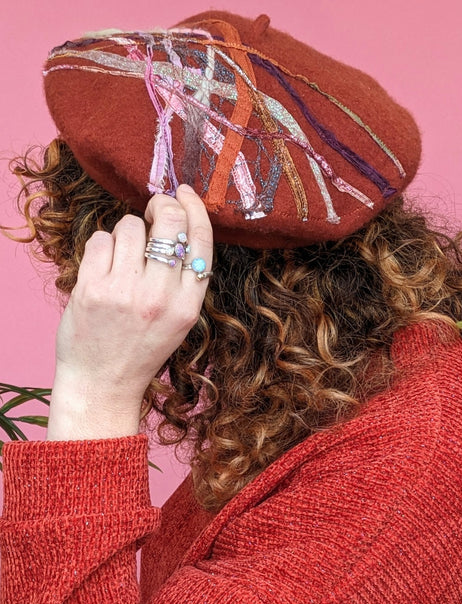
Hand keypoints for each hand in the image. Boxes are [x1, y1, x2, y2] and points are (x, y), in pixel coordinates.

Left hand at [46, 185, 212, 440]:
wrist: (103, 383)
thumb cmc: (141, 348)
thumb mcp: (178, 320)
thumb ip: (183, 279)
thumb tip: (177, 219)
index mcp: (187, 306)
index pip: (201, 242)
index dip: (195, 209)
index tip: (185, 193)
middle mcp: (159, 297)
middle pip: (169, 222)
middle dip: (161, 205)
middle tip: (152, 210)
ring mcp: (124, 292)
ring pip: (130, 226)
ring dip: (127, 232)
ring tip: (123, 256)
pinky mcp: (91, 289)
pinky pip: (100, 239)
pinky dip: (102, 246)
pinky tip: (103, 267)